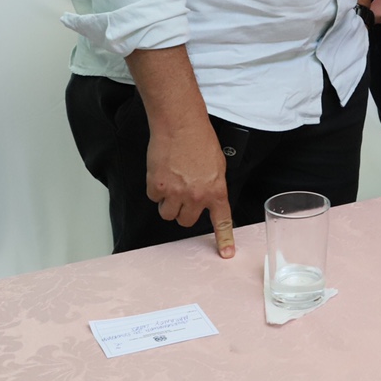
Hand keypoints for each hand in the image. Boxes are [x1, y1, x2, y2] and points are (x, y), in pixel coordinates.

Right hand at [145, 115, 233, 257]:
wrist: (180, 126)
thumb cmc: (200, 140)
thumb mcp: (218, 165)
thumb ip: (213, 186)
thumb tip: (208, 197)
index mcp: (216, 190)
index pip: (222, 221)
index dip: (224, 239)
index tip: (226, 253)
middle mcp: (196, 195)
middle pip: (186, 221)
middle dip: (183, 211)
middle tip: (183, 194)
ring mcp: (175, 193)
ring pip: (168, 214)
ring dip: (168, 203)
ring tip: (172, 182)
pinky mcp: (156, 187)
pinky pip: (154, 199)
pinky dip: (156, 189)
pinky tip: (163, 173)